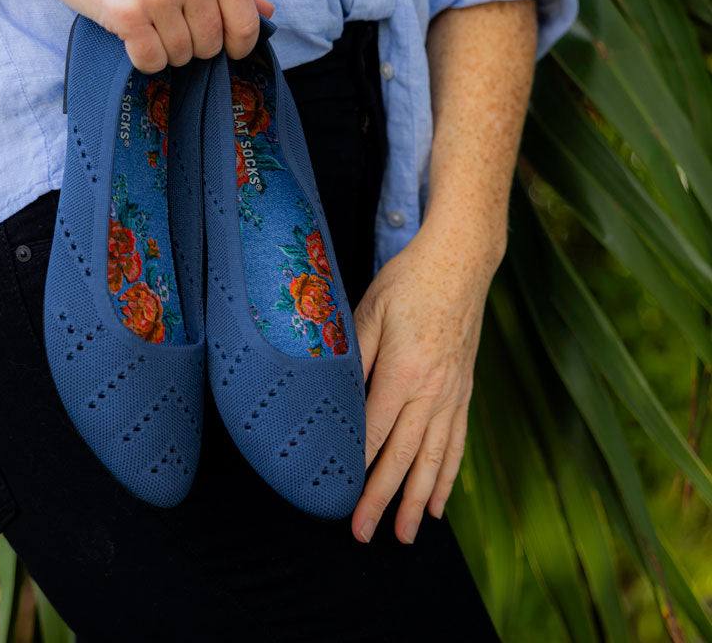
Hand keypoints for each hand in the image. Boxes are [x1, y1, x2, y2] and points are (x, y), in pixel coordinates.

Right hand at [17, 0, 273, 71]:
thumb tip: (267, 12)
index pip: (245, 23)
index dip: (236, 46)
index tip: (223, 50)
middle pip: (211, 45)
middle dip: (192, 47)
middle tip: (166, 25)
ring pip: (181, 55)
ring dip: (164, 52)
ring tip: (146, 24)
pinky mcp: (127, 13)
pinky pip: (151, 61)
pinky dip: (143, 59)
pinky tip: (130, 36)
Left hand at [349, 214, 503, 544]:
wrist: (459, 263)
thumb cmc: (408, 282)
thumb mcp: (369, 309)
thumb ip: (353, 354)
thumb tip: (332, 391)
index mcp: (404, 371)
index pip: (375, 431)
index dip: (356, 467)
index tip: (340, 499)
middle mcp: (432, 390)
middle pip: (404, 455)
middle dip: (383, 498)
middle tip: (364, 533)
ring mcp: (453, 393)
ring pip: (435, 458)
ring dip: (418, 500)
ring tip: (405, 534)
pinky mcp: (464, 390)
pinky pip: (458, 442)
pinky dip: (448, 476)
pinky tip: (440, 502)